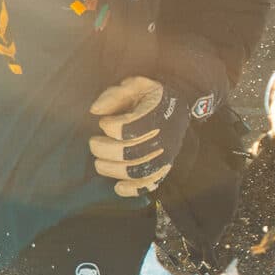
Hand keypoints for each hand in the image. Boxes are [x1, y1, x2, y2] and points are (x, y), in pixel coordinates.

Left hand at [88, 75, 193, 196]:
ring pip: (137, 171)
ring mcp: (165, 156)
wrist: (179, 107)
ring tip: (99, 163)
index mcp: (157, 115)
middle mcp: (163, 138)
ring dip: (112, 170)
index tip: (104, 122)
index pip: (128, 128)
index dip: (109, 126)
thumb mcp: (136, 85)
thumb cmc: (152, 96)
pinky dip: (133, 190)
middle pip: (129, 152)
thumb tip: (95, 110)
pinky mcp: (164, 168)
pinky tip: (118, 187)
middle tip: (94, 143)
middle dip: (104, 150)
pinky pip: (150, 184)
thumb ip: (115, 94)